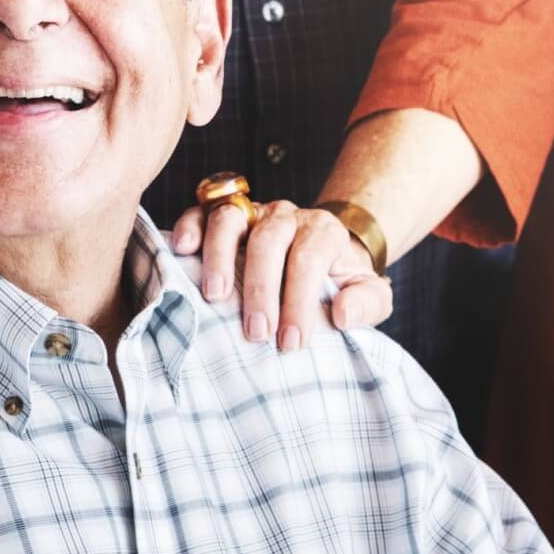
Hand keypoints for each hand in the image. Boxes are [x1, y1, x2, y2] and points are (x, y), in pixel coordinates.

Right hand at [172, 200, 392, 349]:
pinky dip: (189, 226)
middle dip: (260, 288)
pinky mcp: (223, 216)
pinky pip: (201, 211)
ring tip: (214, 297)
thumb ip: (367, 302)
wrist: (323, 253)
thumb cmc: (340, 281)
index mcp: (323, 231)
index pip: (309, 260)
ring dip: (219, 257)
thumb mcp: (369, 292)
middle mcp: (286, 216)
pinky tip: (184, 250)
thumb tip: (342, 315)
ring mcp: (252, 212)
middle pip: (268, 241)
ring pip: (230, 219)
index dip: (299, 301)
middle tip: (256, 331)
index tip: (291, 342)